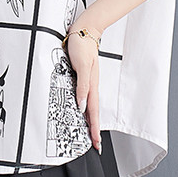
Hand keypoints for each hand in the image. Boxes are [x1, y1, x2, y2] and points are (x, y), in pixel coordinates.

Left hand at [65, 23, 103, 153]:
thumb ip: (82, 85)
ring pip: (89, 106)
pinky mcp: (82, 77)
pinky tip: (82, 111)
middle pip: (92, 113)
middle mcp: (90, 86)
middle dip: (94, 130)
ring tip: (90, 134)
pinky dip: (84, 108)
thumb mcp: (80, 65)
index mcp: (91, 85)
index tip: (96, 144)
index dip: (94, 129)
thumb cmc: (81, 45)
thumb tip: (82, 105)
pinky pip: (84, 97)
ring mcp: (87, 82)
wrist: (84, 31)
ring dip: (90, 121)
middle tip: (96, 145)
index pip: (92, 112)